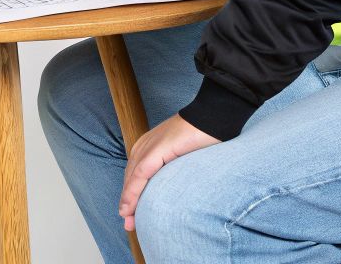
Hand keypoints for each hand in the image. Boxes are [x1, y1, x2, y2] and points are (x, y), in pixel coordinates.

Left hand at [118, 114, 220, 230]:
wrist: (212, 118)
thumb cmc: (203, 136)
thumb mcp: (182, 156)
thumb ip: (172, 168)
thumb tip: (174, 188)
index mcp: (148, 146)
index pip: (135, 174)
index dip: (132, 195)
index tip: (130, 215)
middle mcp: (144, 146)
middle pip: (131, 178)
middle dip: (128, 202)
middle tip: (128, 223)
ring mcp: (148, 147)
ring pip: (132, 179)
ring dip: (129, 201)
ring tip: (128, 220)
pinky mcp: (156, 150)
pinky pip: (140, 175)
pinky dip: (133, 193)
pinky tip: (130, 206)